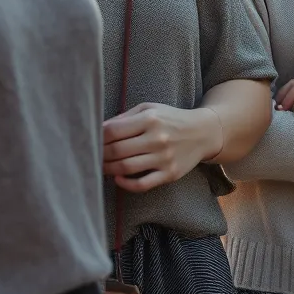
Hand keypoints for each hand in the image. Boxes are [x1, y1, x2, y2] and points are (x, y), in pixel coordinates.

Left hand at [102, 103, 221, 191]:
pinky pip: (142, 184)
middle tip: (91, 157)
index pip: (113, 130)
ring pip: (126, 168)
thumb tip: (100, 128)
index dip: (98, 137)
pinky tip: (118, 179)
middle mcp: (157, 138)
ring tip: (101, 168)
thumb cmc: (171, 119)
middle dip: (100, 155)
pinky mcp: (170, 174)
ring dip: (108, 169)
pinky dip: (126, 184)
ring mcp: (164, 157)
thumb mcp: (151, 109)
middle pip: (117, 150)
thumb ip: (126, 117)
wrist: (203, 132)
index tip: (91, 141)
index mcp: (150, 118)